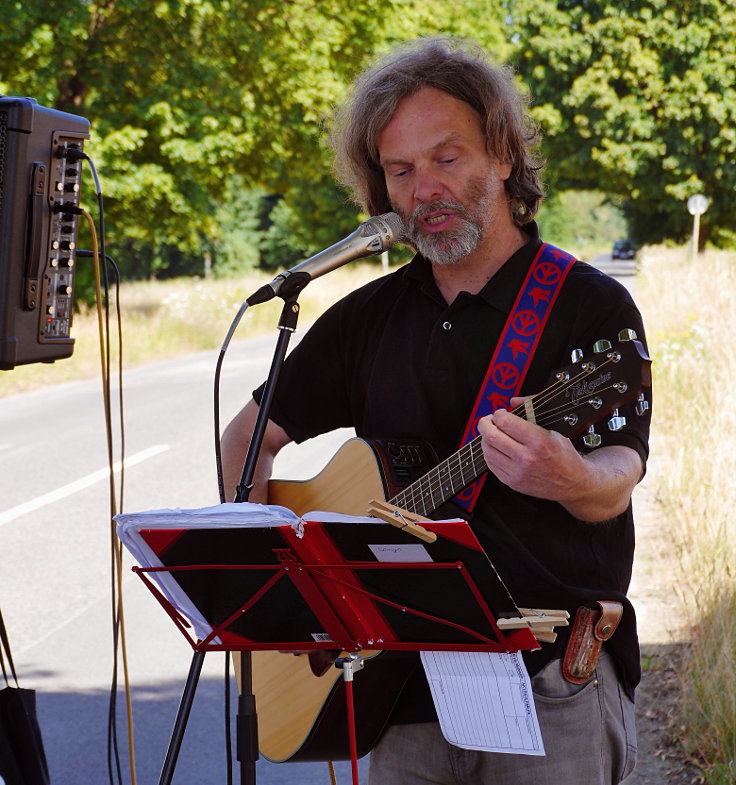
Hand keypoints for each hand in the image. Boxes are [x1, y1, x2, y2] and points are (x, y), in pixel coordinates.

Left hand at [477, 398, 642, 521]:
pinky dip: (489, 453)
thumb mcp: (554, 429)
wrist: (572, 482)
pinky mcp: (512, 482)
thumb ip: (533, 411)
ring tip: (492, 433)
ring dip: (485, 438)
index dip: (499, 414)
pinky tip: (496, 448)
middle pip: (492, 436)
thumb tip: (514, 401)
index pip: (506, 422)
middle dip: (485, 424)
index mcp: (539, 442)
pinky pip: (491, 464)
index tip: (500, 413)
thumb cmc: (564, 455)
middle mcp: (527, 458)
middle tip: (488, 421)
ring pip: (488, 450)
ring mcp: (518, 472)